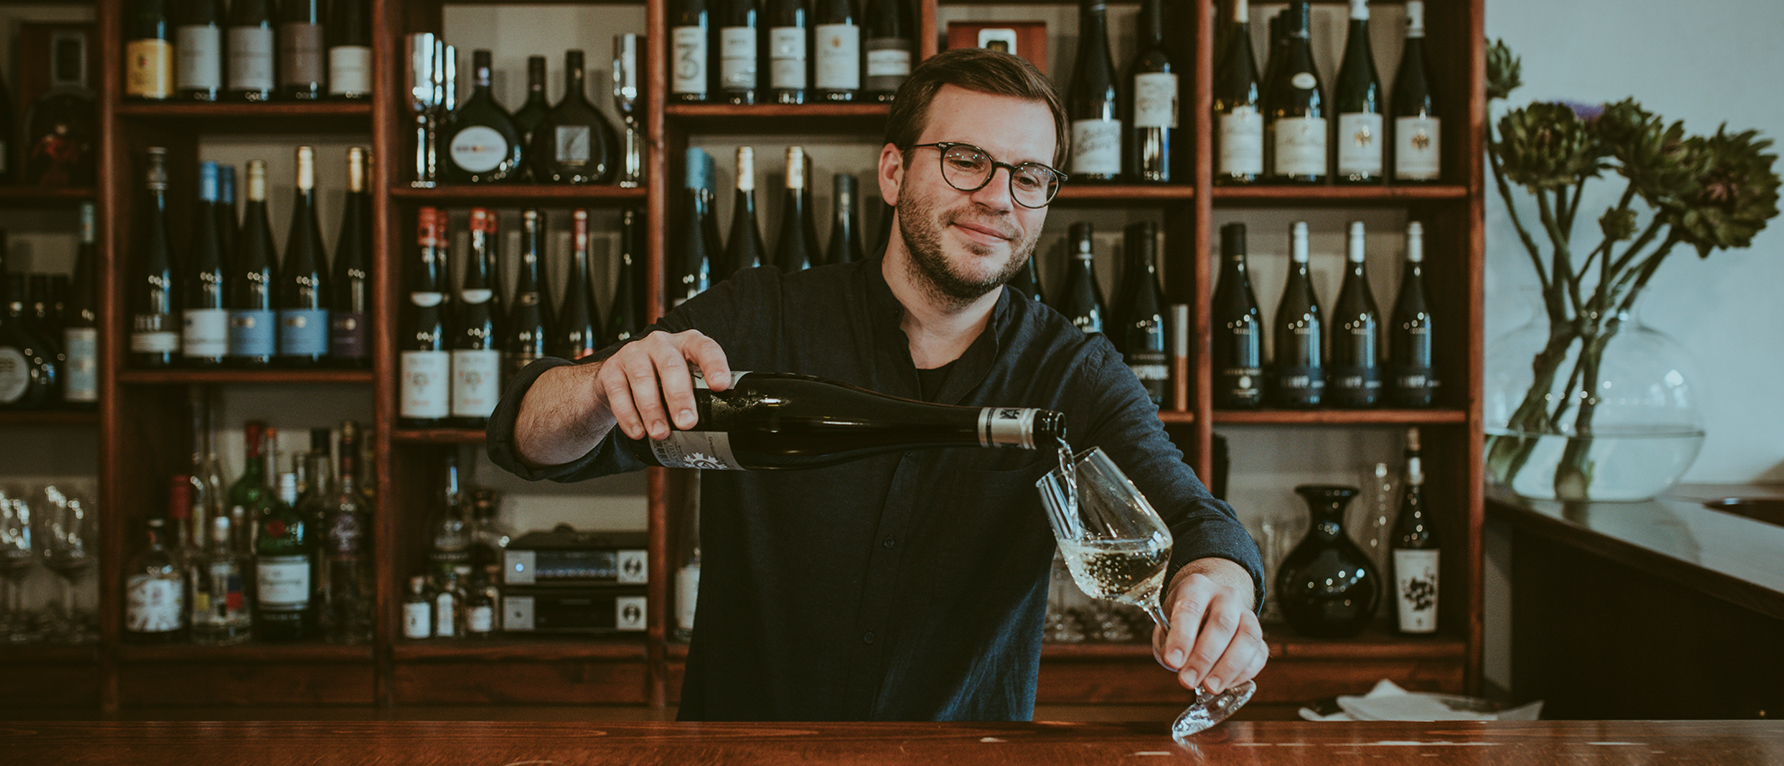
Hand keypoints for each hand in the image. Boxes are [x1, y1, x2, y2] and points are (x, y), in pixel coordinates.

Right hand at [594, 329, 731, 440]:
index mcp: (687, 344)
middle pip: (671, 365)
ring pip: (643, 378)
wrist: (619, 379)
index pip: (705, 348)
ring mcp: (634, 353)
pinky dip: (628, 415)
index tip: (720, 386)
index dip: (714, 365)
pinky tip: (637, 431)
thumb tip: (726, 428)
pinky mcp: (612, 369)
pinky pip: (618, 391)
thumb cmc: (662, 381)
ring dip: (652, 409)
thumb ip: (702, 394)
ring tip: (661, 433)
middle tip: (687, 422)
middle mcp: (661, 343)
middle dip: (680, 396)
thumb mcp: (685, 380)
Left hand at [1153, 558, 1266, 694]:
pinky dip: (1244, 672)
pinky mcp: (1259, 634)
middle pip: (1222, 623)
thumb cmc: (1182, 621)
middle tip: (1188, 680)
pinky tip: (1226, 684)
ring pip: (1247, 638)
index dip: (1182, 637)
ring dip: (1228, 667)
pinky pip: (1259, 653)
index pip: (1191, 608)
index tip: (1172, 662)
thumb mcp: (1166, 625)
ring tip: (1210, 687)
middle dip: (1204, 657)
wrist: (1206, 608)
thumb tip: (1178, 665)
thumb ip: (1169, 643)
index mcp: (1196, 587)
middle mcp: (1225, 596)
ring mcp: (1246, 613)